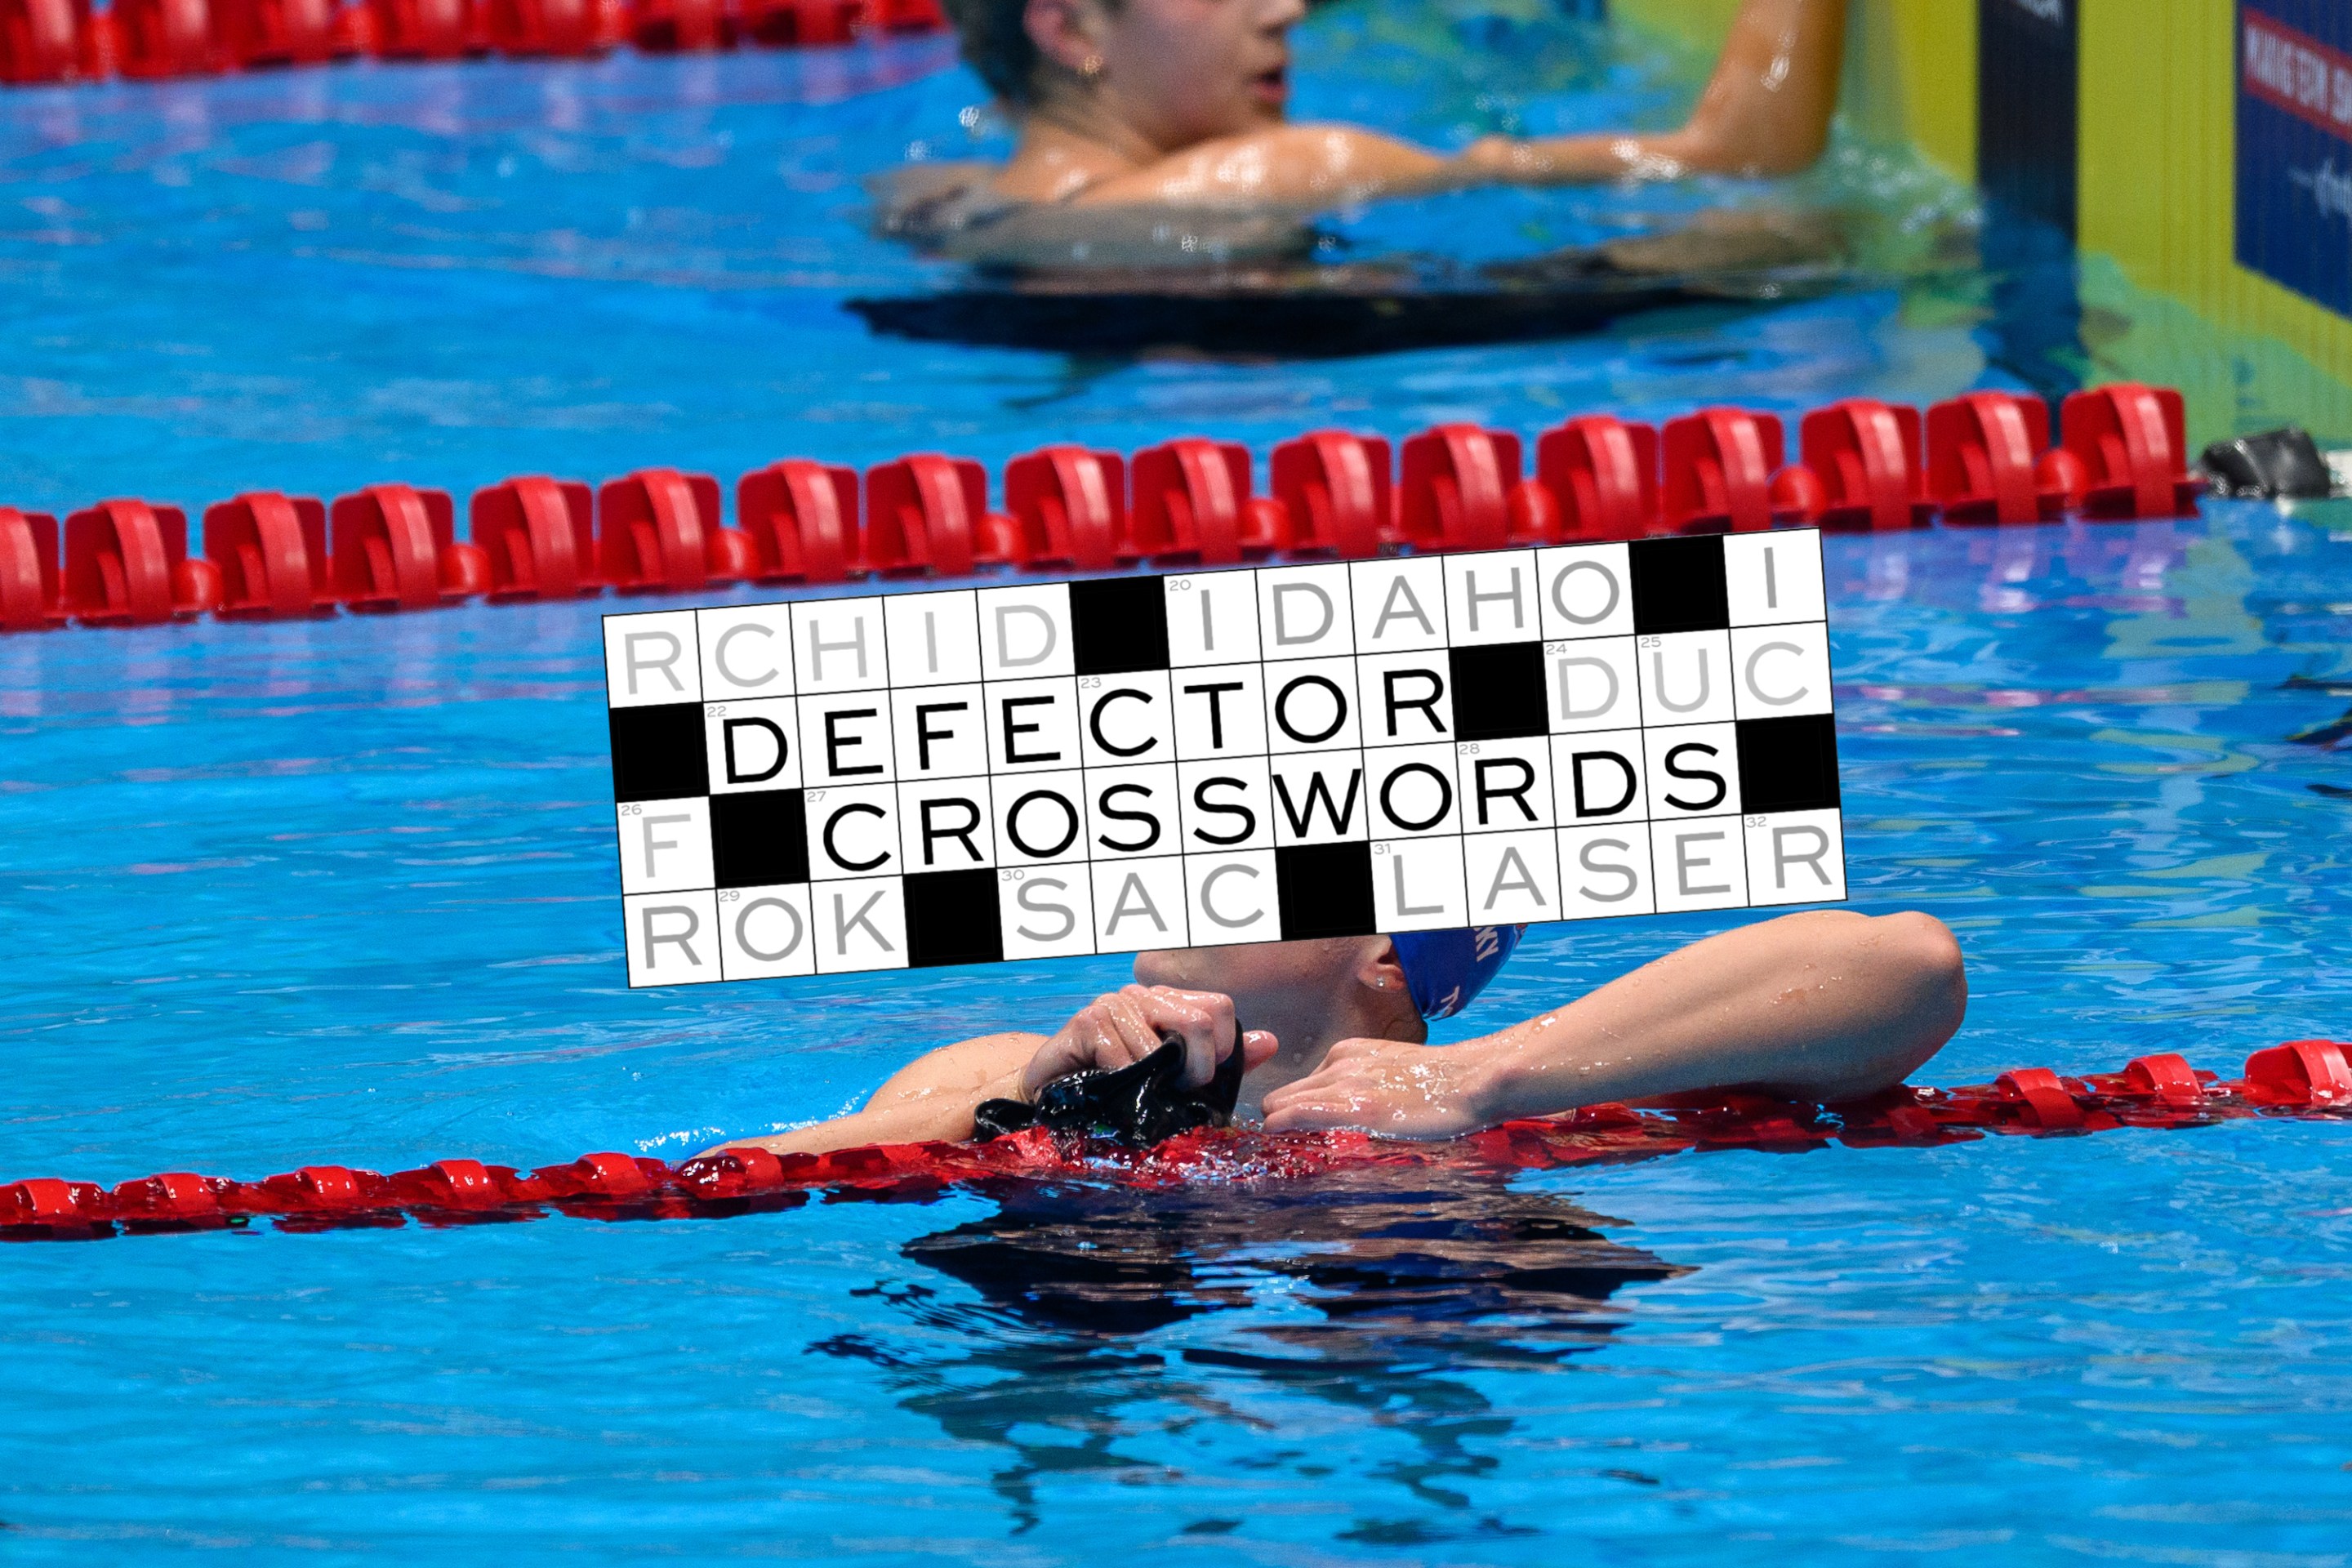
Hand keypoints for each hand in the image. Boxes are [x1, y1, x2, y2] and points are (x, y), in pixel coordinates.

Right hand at [1020, 985, 1277, 1101]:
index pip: (1219, 1008)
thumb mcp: (1176, 1074)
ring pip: (1159, 1048)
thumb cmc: (1118, 1082)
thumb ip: (1223, 1059)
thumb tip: (1270, 1042)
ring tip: (1141, 1093)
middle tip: (1180, 1089)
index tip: (1203, 1077)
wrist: (1054, 1088)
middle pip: (1197, 1022)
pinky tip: (1113, 1089)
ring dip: (1154, 1084)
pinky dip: (1124, 1084)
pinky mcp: (1086, 1023)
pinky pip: (1124, 1058)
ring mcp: (1113, 1004)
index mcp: (1169, 1002)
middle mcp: (1143, 996)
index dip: (1220, 1049)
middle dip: (1197, 1068)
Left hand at [1259, 1037, 1495, 1139]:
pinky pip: (1299, 1114)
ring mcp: (1344, 1083)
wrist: (1469, 1080)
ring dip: (1279, 1125)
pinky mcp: (1354, 1107)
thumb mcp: (1387, 1071)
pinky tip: (1273, 1135)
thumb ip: (1361, 1085)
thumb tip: (1344, 1114)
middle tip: (1279, 1145)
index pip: (1300, 1085)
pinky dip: (1281, 1125)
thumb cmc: (1438, 1084)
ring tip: (1280, 1149)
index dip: (1290, 1109)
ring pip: (1283, 1104)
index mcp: (1347, 1053)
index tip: (1289, 1130)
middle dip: (1278, 1117)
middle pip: (1285, 1094)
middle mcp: (1338, 1063)